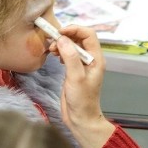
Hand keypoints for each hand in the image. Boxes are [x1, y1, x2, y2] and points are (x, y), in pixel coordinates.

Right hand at [55, 26, 114, 147]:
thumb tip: (62, 39)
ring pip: (72, 46)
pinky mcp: (74, 70)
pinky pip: (68, 54)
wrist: (81, 118)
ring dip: (61, 44)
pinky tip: (55, 56)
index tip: (59, 32)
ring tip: (51, 50)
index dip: (74, 30)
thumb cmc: (82, 101)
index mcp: (96, 59)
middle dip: (66, 36)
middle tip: (52, 42)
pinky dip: (60, 52)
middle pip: (79, 38)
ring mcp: (82, 65)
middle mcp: (91, 59)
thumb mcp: (76, 78)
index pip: (88, 35)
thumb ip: (70, 57)